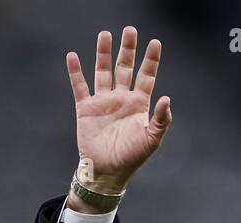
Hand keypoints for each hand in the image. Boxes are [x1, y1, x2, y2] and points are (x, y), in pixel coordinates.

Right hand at [66, 27, 171, 203]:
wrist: (107, 172)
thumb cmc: (132, 158)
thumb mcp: (152, 140)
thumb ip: (162, 120)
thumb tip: (167, 98)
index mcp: (138, 104)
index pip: (146, 76)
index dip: (151, 60)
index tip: (155, 42)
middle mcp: (121, 99)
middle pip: (125, 68)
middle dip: (128, 49)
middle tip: (130, 31)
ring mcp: (103, 102)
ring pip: (103, 72)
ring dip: (104, 54)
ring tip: (105, 35)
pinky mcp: (86, 108)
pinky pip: (80, 86)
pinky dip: (75, 72)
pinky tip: (73, 57)